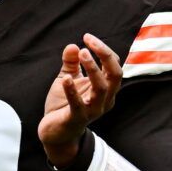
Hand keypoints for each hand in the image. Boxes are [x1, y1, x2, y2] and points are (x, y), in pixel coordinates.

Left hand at [39, 33, 122, 166]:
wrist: (55, 133)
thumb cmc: (64, 104)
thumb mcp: (67, 79)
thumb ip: (71, 63)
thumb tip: (73, 46)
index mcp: (106, 89)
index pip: (114, 66)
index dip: (103, 50)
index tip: (87, 37)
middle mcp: (104, 99)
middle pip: (115, 75)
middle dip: (105, 56)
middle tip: (89, 43)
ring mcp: (93, 110)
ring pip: (102, 88)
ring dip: (93, 69)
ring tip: (82, 53)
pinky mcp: (77, 119)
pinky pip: (78, 105)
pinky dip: (72, 91)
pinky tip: (66, 78)